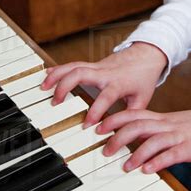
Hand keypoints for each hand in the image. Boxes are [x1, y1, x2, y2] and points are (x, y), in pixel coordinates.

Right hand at [41, 42, 167, 127]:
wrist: (147, 55)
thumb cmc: (143, 78)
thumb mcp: (142, 98)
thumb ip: (131, 116)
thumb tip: (122, 136)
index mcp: (118, 83)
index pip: (106, 96)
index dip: (96, 111)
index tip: (87, 126)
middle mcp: (105, 73)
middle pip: (81, 73)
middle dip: (65, 86)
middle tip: (55, 103)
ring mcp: (97, 67)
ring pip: (73, 66)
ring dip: (57, 75)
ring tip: (43, 88)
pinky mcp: (92, 65)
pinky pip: (73, 65)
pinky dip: (59, 69)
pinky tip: (47, 74)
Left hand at [97, 108, 190, 173]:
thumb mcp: (175, 125)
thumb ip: (156, 129)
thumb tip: (135, 137)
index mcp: (163, 119)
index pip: (134, 114)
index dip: (114, 119)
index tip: (98, 127)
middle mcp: (168, 125)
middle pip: (138, 125)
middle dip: (118, 136)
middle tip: (104, 149)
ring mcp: (179, 135)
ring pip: (152, 139)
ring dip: (135, 153)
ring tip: (124, 166)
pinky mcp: (190, 148)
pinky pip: (171, 154)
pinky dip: (157, 162)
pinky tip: (147, 170)